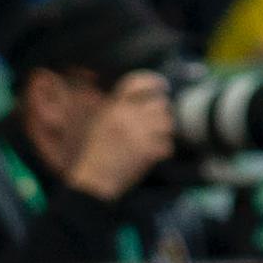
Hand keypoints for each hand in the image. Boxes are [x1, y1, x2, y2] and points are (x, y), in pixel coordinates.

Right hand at [55, 72, 175, 199]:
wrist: (94, 181)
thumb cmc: (96, 153)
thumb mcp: (101, 122)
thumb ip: (119, 108)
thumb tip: (146, 99)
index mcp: (113, 107)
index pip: (137, 83)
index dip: (154, 82)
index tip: (163, 86)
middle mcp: (126, 116)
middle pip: (160, 103)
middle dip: (161, 114)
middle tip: (157, 124)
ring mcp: (138, 133)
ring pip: (167, 123)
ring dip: (165, 132)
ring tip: (156, 139)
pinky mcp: (147, 151)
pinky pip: (167, 144)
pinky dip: (163, 150)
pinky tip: (154, 154)